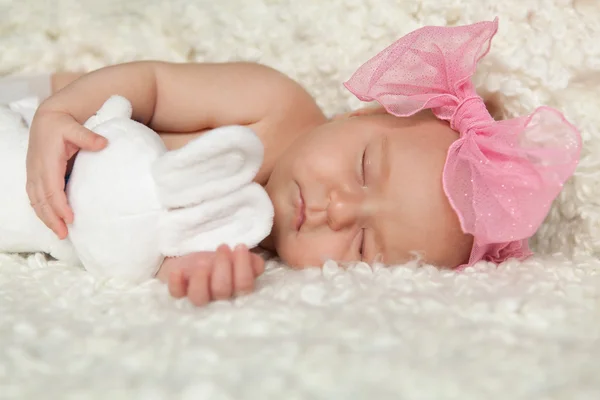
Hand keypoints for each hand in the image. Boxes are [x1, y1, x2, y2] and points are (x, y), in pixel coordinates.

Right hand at [26, 107, 106, 238]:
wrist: (47, 118)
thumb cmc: (62, 124)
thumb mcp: (75, 128)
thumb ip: (88, 137)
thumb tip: (104, 143)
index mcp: (47, 161)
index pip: (52, 188)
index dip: (59, 205)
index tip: (70, 218)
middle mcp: (37, 169)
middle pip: (42, 200)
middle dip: (51, 218)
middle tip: (64, 234)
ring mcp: (33, 173)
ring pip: (35, 201)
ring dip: (45, 218)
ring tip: (59, 232)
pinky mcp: (33, 175)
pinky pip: (34, 197)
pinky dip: (41, 210)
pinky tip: (50, 220)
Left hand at [157, 244, 264, 306]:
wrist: (196, 258)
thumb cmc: (222, 260)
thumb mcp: (239, 258)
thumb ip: (252, 262)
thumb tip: (256, 264)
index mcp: (237, 291)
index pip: (245, 286)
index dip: (243, 267)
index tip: (239, 246)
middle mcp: (218, 300)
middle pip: (222, 290)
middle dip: (223, 265)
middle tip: (222, 247)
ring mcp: (198, 297)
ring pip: (199, 297)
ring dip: (201, 278)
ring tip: (202, 261)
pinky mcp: (179, 293)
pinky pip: (176, 294)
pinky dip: (176, 283)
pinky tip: (179, 271)